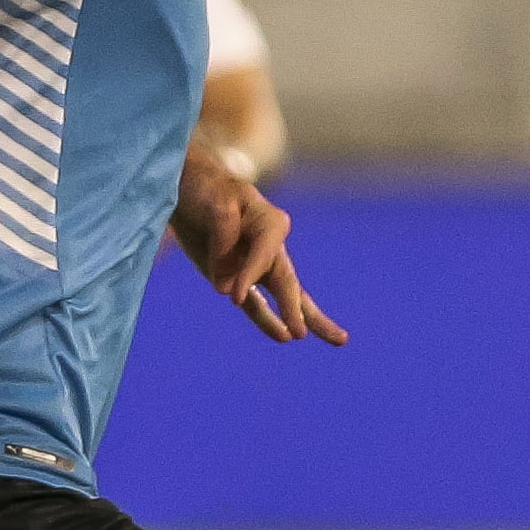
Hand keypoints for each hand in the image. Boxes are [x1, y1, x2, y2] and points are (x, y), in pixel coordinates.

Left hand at [172, 161, 347, 345]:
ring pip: (285, 296)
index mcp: (271, 223)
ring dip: (303, 318)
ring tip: (339, 338)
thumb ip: (223, 236)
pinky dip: (268, 321)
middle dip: (295, 309)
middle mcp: (271, 247)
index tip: (234, 297)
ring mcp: (257, 265)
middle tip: (304, 332)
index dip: (251, 276)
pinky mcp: (238, 279)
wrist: (190, 190)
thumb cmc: (207, 191)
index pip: (266, 256)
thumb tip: (226, 287)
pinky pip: (257, 305)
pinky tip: (284, 337)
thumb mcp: (215, 203)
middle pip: (289, 282)